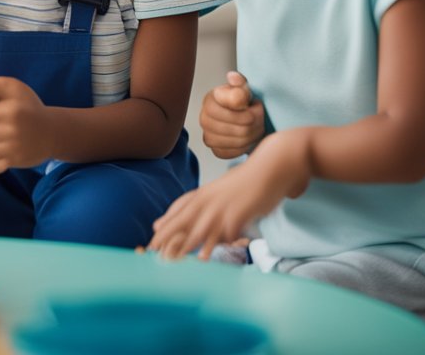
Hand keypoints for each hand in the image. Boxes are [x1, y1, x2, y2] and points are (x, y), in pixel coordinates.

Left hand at [148, 130, 311, 259]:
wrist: (273, 166)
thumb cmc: (252, 180)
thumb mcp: (228, 190)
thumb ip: (215, 203)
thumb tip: (209, 222)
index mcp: (206, 191)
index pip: (180, 207)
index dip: (167, 220)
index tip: (154, 232)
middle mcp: (210, 199)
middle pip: (182, 219)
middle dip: (167, 235)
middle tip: (152, 249)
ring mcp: (223, 206)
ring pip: (199, 228)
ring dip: (184, 244)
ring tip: (171, 258)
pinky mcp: (238, 213)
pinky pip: (222, 233)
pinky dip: (212, 245)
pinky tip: (204, 256)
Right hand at [201, 71, 265, 158]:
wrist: (239, 117)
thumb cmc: (240, 102)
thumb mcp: (242, 89)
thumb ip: (239, 83)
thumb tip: (233, 77)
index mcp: (210, 100)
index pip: (233, 107)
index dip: (248, 109)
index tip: (254, 106)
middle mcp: (204, 118)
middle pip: (240, 128)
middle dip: (255, 124)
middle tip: (260, 118)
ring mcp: (208, 136)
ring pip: (239, 141)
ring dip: (253, 135)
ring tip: (256, 127)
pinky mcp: (215, 150)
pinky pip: (234, 152)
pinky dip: (244, 147)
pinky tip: (246, 138)